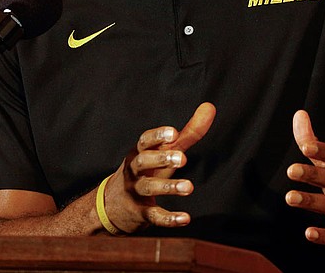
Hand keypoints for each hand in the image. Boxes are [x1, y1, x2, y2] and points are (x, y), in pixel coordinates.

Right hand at [102, 102, 215, 232]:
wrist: (114, 206)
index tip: (173, 132)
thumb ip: (188, 132)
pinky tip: (186, 219)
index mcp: (140, 152)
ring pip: (148, 187)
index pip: (145, 141)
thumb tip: (210, 107)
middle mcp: (135, 170)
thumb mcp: (165, 152)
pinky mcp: (140, 214)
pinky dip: (168, 218)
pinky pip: (153, 216)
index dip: (158, 136)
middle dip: (161, 158)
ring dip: (168, 187)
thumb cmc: (148, 171)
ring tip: (189, 187)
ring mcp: (136, 192)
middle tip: (182, 158)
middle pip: (143, 161)